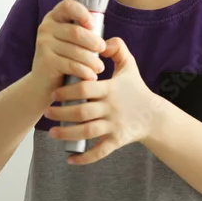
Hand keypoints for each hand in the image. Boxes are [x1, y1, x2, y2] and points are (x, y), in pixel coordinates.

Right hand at [32, 0, 105, 105]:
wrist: (44, 84)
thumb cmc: (65, 59)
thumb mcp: (74, 43)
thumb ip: (87, 34)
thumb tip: (110, 42)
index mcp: (54, 17)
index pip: (68, 6)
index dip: (82, 13)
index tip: (93, 26)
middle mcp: (46, 27)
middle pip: (76, 31)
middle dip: (94, 42)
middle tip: (102, 50)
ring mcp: (43, 43)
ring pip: (75, 50)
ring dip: (92, 60)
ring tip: (99, 68)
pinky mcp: (45, 61)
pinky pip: (71, 65)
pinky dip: (84, 71)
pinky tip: (91, 76)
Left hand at [45, 37, 162, 164]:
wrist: (154, 115)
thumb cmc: (136, 89)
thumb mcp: (129, 66)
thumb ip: (117, 48)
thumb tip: (102, 41)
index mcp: (111, 89)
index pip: (85, 89)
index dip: (68, 91)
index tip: (54, 92)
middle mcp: (111, 108)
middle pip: (82, 112)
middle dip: (62, 113)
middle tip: (47, 112)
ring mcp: (114, 126)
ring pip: (87, 132)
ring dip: (67, 134)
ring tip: (52, 133)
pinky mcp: (117, 141)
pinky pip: (100, 151)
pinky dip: (85, 158)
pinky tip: (70, 159)